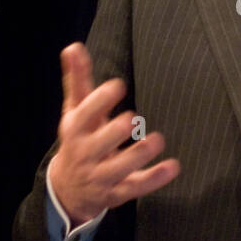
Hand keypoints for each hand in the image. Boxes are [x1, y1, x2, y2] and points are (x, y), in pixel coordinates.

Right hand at [48, 42, 179, 225]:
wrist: (67, 189)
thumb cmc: (78, 139)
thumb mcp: (75, 111)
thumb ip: (78, 80)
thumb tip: (73, 47)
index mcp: (75, 130)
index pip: (83, 115)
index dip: (99, 100)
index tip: (118, 85)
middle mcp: (86, 154)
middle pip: (99, 145)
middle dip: (114, 132)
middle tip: (132, 119)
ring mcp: (101, 176)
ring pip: (120, 168)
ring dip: (139, 155)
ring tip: (158, 139)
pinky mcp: (117, 192)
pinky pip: (137, 188)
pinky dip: (155, 178)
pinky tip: (174, 166)